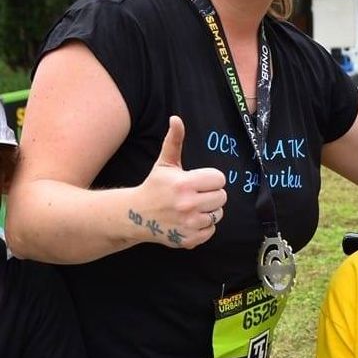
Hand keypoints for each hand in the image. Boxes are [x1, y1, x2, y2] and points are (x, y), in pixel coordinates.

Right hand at [132, 115, 226, 248]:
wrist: (136, 215)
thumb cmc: (155, 186)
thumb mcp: (165, 163)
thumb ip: (174, 140)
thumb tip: (176, 118)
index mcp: (184, 183)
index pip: (219, 179)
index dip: (211, 179)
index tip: (199, 181)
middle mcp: (187, 205)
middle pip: (222, 197)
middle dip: (211, 194)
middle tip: (197, 194)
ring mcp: (188, 224)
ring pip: (218, 214)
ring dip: (209, 211)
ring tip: (193, 207)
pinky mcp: (188, 239)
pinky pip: (211, 231)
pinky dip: (204, 227)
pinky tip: (190, 220)